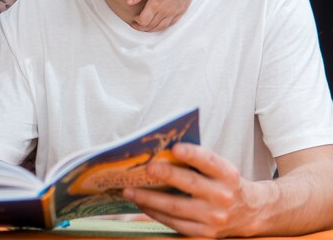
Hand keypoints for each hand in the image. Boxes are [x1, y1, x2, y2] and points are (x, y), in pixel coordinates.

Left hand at [122, 143, 264, 236]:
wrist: (250, 212)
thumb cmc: (224, 182)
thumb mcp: (220, 168)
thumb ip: (197, 160)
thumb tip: (161, 151)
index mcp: (227, 175)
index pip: (209, 161)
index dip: (192, 154)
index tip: (175, 148)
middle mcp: (222, 196)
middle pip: (190, 184)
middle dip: (166, 175)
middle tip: (146, 168)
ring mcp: (214, 218)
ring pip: (176, 208)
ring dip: (149, 199)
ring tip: (129, 191)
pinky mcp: (205, 233)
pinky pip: (175, 224)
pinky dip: (156, 214)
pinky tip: (142, 205)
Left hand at [128, 0, 209, 31]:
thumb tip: (128, 2)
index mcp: (156, 4)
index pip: (143, 21)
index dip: (137, 22)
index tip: (134, 18)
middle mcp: (165, 11)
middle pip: (151, 26)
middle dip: (142, 27)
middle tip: (136, 24)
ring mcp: (174, 13)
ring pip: (160, 27)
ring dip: (151, 29)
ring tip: (145, 26)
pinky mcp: (180, 12)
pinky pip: (170, 24)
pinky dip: (162, 26)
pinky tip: (158, 24)